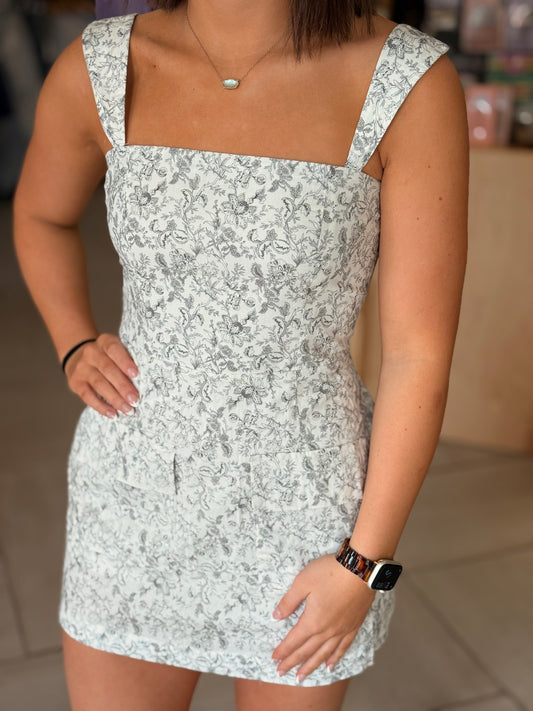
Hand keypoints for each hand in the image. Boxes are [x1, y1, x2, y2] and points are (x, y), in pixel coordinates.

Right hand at [64, 333, 139, 418]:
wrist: (78, 356)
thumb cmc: (107, 356)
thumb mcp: (116, 350)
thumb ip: (127, 360)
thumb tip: (145, 381)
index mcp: (105, 342)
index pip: (114, 350)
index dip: (125, 362)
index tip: (136, 375)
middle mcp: (91, 353)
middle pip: (108, 369)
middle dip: (123, 386)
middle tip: (135, 400)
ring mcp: (81, 368)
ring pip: (99, 384)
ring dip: (115, 399)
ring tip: (128, 410)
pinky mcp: (75, 383)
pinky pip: (88, 396)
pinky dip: (101, 406)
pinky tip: (113, 414)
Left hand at [271, 553, 375, 681]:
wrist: (360, 569)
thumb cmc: (329, 572)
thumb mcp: (302, 582)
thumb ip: (289, 602)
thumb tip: (276, 617)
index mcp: (312, 622)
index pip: (294, 641)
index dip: (283, 651)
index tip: (274, 659)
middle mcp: (327, 631)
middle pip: (307, 651)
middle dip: (292, 662)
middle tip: (281, 672)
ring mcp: (342, 630)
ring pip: (324, 654)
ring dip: (311, 666)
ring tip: (302, 677)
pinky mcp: (354, 626)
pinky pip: (343, 648)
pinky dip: (335, 658)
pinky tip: (330, 665)